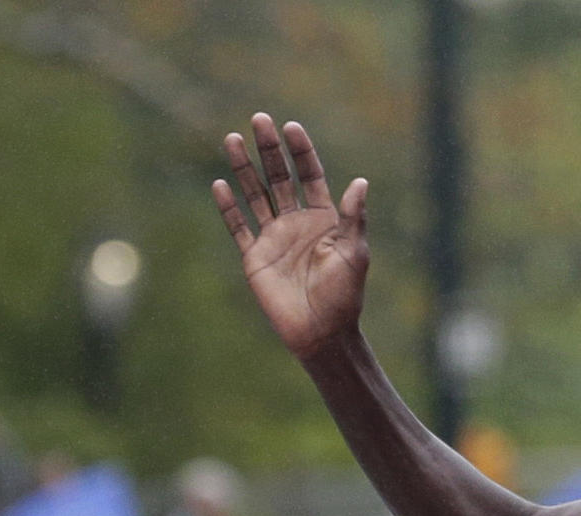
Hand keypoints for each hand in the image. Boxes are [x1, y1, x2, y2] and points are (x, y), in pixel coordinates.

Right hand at [212, 113, 368, 359]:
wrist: (322, 332)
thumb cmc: (344, 294)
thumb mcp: (354, 253)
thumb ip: (352, 218)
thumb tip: (360, 182)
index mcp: (324, 219)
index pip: (311, 176)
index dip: (301, 152)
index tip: (291, 127)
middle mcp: (297, 222)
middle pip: (280, 177)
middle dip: (270, 149)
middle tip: (259, 119)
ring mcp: (273, 237)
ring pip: (255, 194)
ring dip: (244, 168)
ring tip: (233, 138)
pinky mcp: (254, 257)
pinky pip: (238, 227)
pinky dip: (229, 207)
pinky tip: (221, 184)